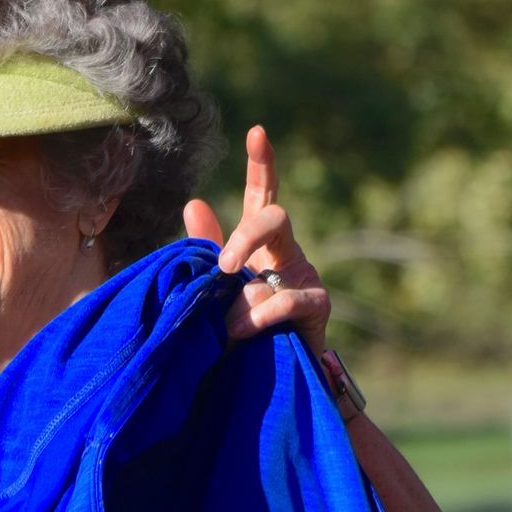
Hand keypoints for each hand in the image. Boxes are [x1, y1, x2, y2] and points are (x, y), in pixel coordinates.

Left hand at [183, 126, 330, 355]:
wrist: (268, 380)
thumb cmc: (239, 330)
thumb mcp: (216, 287)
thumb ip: (207, 248)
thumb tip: (193, 202)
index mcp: (259, 243)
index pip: (259, 196)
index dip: (261, 164)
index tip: (257, 131)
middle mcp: (286, 251)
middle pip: (274, 216)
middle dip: (246, 235)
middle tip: (224, 266)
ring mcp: (305, 275)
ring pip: (278, 259)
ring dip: (245, 296)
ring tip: (227, 326)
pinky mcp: (318, 304)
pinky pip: (286, 300)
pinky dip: (260, 316)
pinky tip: (243, 332)